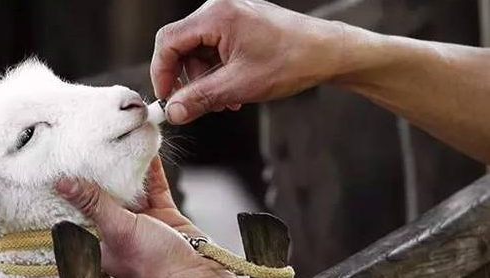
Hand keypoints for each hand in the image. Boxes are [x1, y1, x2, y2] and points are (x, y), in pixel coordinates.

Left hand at [56, 156, 234, 277]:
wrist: (196, 271)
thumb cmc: (154, 264)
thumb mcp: (119, 229)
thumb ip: (94, 204)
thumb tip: (64, 185)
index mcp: (99, 240)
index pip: (81, 208)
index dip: (76, 186)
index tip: (69, 162)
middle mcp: (118, 229)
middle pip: (107, 194)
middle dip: (104, 172)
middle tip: (96, 145)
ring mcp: (142, 221)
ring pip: (132, 188)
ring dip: (130, 168)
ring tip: (122, 143)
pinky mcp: (163, 213)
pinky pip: (155, 187)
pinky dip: (153, 170)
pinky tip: (148, 153)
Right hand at [150, 0, 347, 123]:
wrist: (328, 52)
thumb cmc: (292, 61)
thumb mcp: (239, 85)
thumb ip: (200, 98)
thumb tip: (174, 111)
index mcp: (216, 16)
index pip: (169, 40)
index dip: (162, 72)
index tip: (166, 97)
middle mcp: (220, 10)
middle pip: (182, 45)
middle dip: (186, 78)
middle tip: (194, 104)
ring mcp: (231, 16)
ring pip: (199, 51)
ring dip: (204, 79)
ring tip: (222, 101)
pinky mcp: (241, 26)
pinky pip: (216, 49)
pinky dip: (218, 72)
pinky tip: (232, 91)